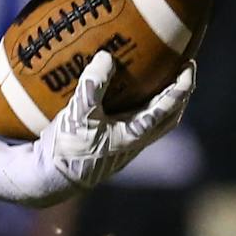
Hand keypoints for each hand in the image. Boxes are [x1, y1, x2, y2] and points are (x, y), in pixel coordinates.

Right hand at [0, 52, 194, 206]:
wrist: (46, 178)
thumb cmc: (65, 149)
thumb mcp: (78, 115)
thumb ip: (93, 85)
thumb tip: (106, 56)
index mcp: (134, 135)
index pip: (167, 109)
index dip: (181, 87)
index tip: (189, 65)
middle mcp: (133, 142)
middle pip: (168, 117)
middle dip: (179, 94)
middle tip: (183, 68)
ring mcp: (122, 144)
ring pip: (154, 122)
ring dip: (162, 101)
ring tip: (160, 78)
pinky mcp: (108, 143)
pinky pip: (134, 121)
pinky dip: (139, 105)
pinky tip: (126, 92)